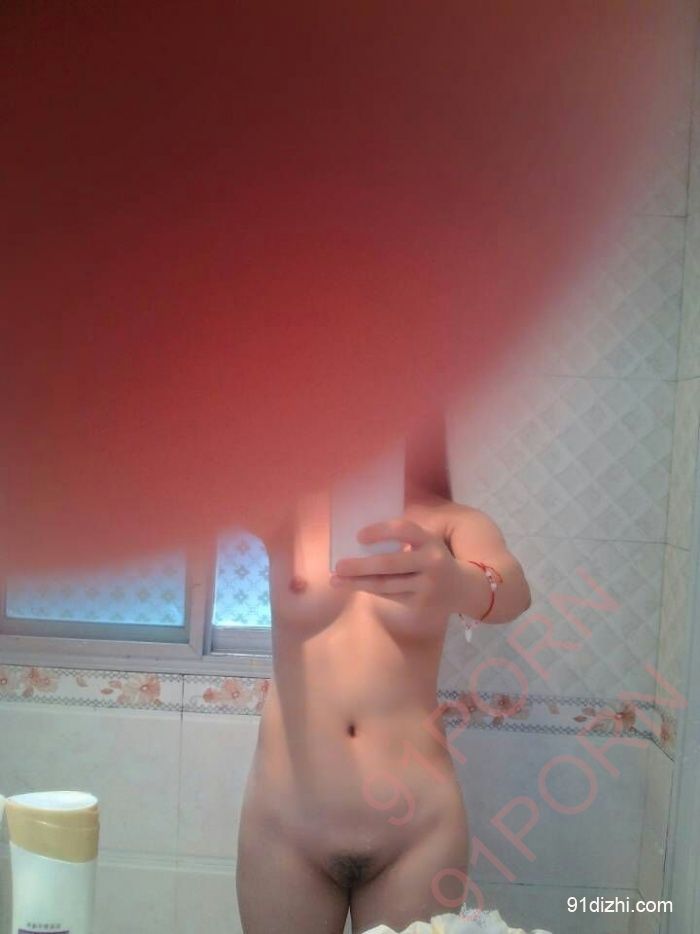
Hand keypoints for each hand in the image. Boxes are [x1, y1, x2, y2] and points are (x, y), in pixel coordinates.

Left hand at [330, 517, 461, 609]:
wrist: (462, 588)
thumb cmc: (432, 558)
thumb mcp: (425, 543)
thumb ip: (401, 540)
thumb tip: (358, 541)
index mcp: (429, 540)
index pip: (404, 530)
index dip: (380, 531)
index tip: (358, 536)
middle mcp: (430, 562)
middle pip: (390, 564)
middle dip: (360, 566)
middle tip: (338, 565)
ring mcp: (426, 586)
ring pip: (386, 584)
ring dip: (357, 582)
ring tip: (336, 580)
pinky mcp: (421, 604)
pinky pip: (390, 596)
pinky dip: (370, 590)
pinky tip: (354, 586)